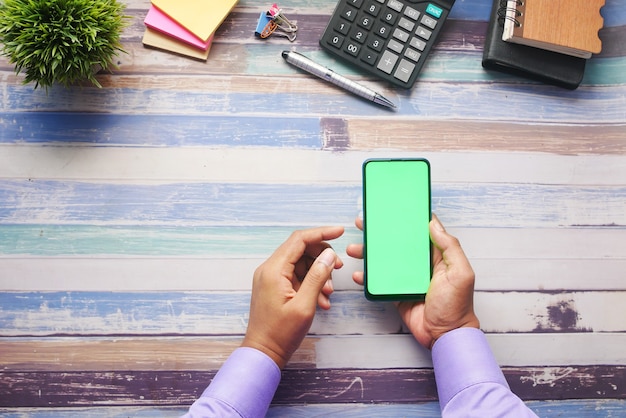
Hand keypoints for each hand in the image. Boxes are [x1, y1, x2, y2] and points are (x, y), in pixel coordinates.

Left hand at [242, 226, 343, 368]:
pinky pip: (296, 276)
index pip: (299, 240)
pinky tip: (322, 300)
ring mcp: (271, 278)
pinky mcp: (274, 287)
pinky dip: (311, 284)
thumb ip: (318, 277)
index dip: (321, 233)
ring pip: (301, 263)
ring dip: (318, 274)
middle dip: (322, 257)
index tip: (340, 231)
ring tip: (329, 293)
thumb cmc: (281, 333)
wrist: (263, 353)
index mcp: (274, 270)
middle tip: (339, 268)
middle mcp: (269, 269)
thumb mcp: (305, 305)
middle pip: (301, 249)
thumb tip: (329, 255)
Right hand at [346, 214, 478, 348]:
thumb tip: (433, 223)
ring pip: (384, 260)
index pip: (420, 232)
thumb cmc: (457, 306)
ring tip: (353, 249)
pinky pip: (378, 282)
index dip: (407, 219)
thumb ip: (450, 247)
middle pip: (396, 243)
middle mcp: (419, 264)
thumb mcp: (460, 273)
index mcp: (436, 256)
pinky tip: (359, 274)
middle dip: (379, 233)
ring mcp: (406, 279)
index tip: (392, 208)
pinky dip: (367, 278)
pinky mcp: (395, 293)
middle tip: (363, 223)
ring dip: (367, 254)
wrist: (445, 336)